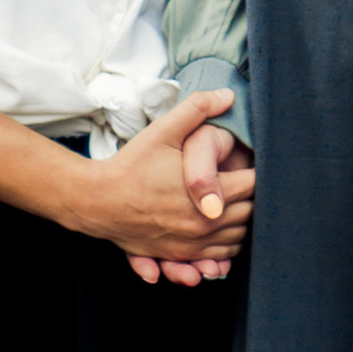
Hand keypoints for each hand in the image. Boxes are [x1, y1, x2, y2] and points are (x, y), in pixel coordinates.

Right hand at [83, 91, 254, 276]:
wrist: (97, 201)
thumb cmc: (131, 165)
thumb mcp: (163, 130)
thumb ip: (197, 109)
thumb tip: (229, 94)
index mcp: (210, 192)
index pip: (253, 186)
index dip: (255, 172)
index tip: (248, 162)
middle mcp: (207, 223)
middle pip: (250, 214)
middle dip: (250, 197)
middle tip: (242, 181)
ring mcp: (194, 243)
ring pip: (237, 239)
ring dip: (240, 223)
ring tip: (232, 203)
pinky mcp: (180, 255)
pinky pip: (217, 257)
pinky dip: (224, 245)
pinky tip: (218, 228)